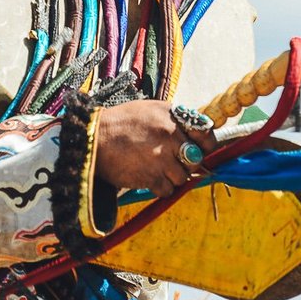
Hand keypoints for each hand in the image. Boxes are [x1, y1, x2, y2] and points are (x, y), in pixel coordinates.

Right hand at [92, 100, 217, 197]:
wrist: (93, 139)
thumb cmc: (121, 123)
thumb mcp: (151, 109)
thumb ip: (175, 120)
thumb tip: (195, 135)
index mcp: (172, 117)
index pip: (207, 134)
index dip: (206, 145)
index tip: (200, 150)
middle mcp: (170, 136)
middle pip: (197, 159)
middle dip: (187, 163)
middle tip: (172, 161)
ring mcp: (161, 157)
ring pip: (183, 177)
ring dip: (172, 177)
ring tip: (156, 169)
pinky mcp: (151, 177)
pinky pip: (168, 190)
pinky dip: (161, 188)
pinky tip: (149, 178)